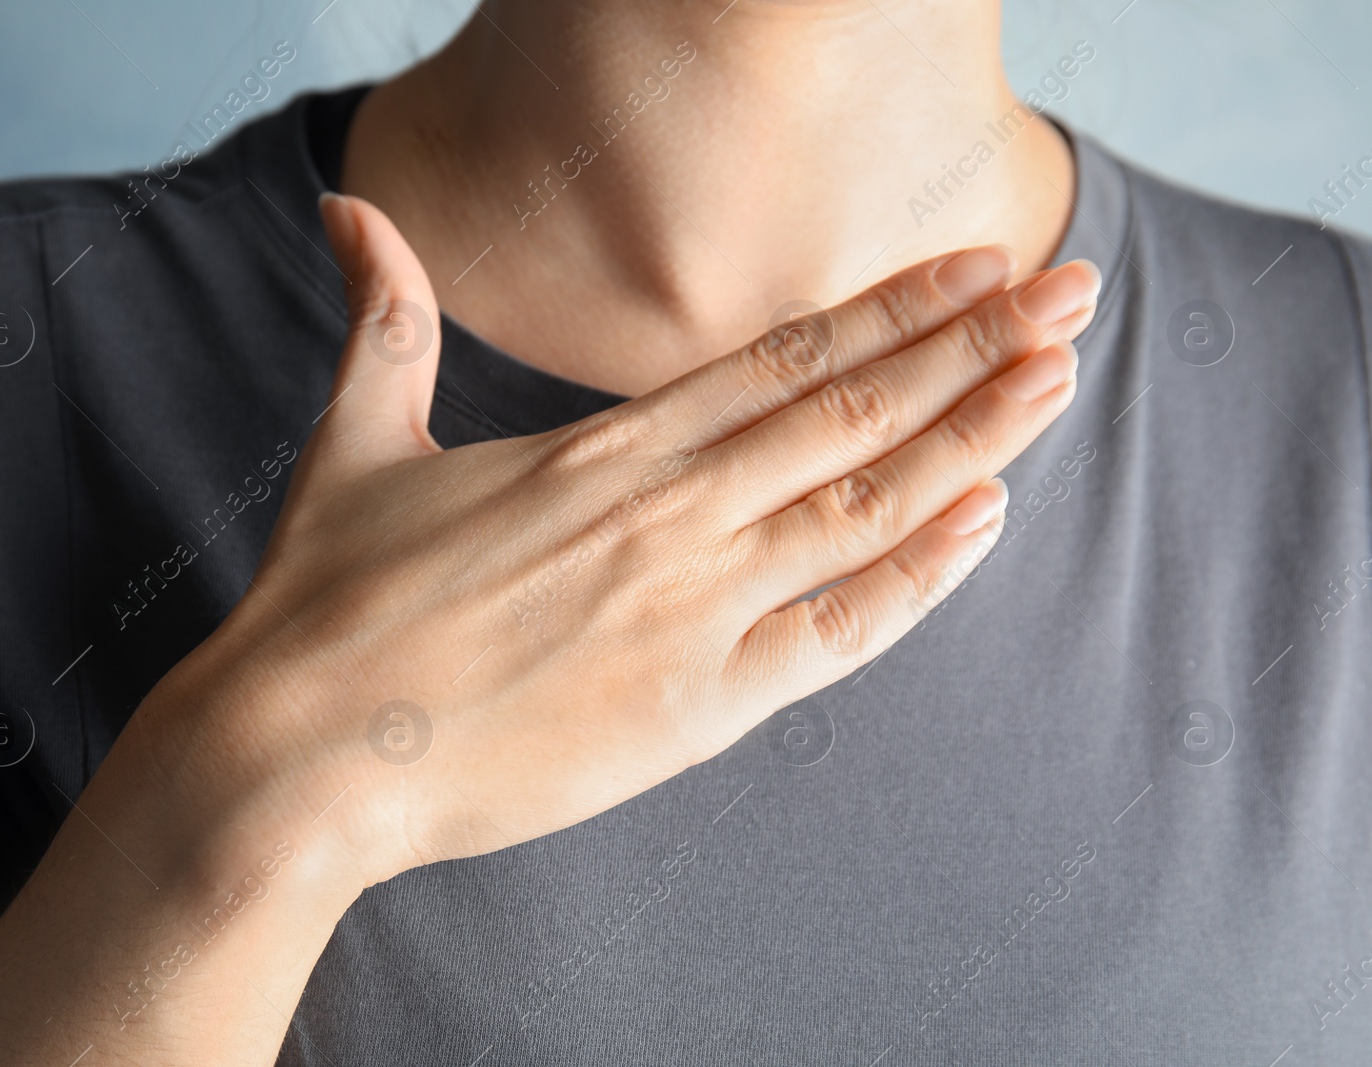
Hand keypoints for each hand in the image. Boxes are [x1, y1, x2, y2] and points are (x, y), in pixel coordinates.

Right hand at [148, 194, 1099, 886]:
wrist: (301, 752)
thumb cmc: (324, 602)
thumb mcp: (354, 439)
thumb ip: (388, 322)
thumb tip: (352, 213)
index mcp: (602, 448)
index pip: (781, 357)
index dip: (890, 308)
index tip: (973, 266)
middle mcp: (666, 512)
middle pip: (851, 412)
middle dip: (972, 347)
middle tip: (1070, 291)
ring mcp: (691, 608)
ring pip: (865, 507)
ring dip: (971, 440)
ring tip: (1056, 380)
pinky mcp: (694, 707)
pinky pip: (835, 635)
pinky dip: (917, 581)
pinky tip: (982, 525)